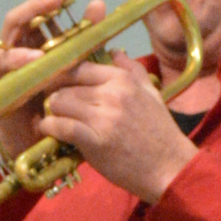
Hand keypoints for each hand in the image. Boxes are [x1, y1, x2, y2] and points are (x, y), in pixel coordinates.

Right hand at [0, 0, 105, 156]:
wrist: (37, 146)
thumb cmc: (57, 107)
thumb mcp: (79, 69)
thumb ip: (87, 39)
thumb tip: (100, 3)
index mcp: (39, 40)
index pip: (47, 7)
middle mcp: (20, 44)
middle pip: (30, 10)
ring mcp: (5, 60)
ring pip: (14, 27)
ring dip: (34, 11)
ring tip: (55, 0)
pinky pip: (5, 64)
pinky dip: (21, 58)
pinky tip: (38, 54)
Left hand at [36, 51, 197, 202]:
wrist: (170, 168)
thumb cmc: (160, 132)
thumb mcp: (152, 94)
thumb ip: (133, 71)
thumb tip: (115, 52)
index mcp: (123, 81)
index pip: (80, 67)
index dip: (62, 75)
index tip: (55, 84)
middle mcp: (112, 94)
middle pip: (66, 86)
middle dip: (56, 96)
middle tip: (55, 107)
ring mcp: (103, 118)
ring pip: (60, 103)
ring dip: (53, 112)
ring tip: (54, 119)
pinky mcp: (94, 141)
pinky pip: (61, 126)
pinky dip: (50, 128)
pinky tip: (50, 132)